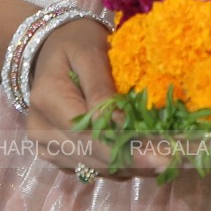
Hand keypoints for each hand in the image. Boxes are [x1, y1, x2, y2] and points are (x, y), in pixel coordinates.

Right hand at [23, 18, 159, 180]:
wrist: (52, 46)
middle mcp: (39, 127)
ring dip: (127, 166)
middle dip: (133, 160)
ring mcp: (44, 144)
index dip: (126, 148)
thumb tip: (122, 126)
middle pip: (91, 155)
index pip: (88, 133)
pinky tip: (138, 156)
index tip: (161, 155)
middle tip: (171, 161)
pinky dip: (114, 165)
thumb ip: (103, 90)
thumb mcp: (91, 54)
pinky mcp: (53, 153)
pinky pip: (88, 168)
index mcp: (48, 99)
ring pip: (92, 166)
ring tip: (161, 160)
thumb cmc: (77, 43)